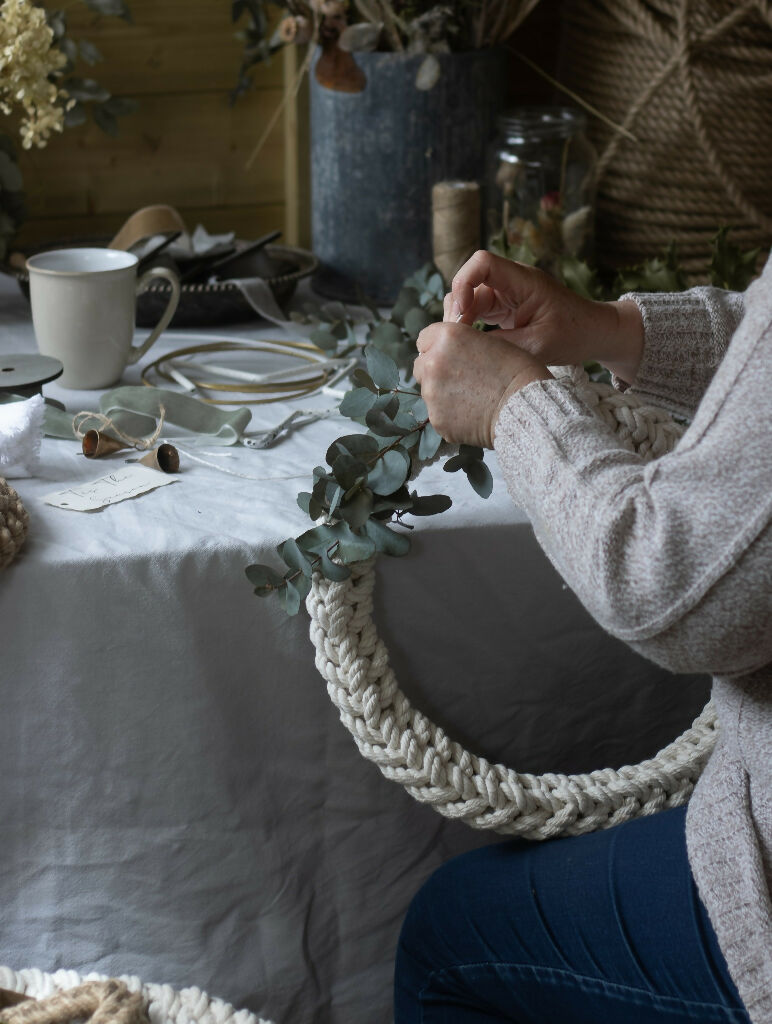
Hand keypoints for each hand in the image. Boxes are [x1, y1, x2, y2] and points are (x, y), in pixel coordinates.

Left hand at [413, 321, 551, 448]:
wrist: (525, 407)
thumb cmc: (518, 372)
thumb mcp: (491, 342)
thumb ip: (463, 344)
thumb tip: (450, 353)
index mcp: (447, 337)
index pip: (424, 339)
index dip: (438, 347)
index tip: (450, 355)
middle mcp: (433, 363)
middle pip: (421, 366)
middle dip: (436, 371)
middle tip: (462, 380)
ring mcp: (432, 393)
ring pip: (429, 391)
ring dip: (443, 393)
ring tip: (472, 399)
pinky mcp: (437, 419)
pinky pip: (439, 414)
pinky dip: (451, 415)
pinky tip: (473, 414)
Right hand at [445, 251, 643, 385]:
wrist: (594, 334)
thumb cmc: (573, 335)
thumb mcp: (535, 346)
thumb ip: (499, 345)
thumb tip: (463, 347)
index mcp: (523, 280)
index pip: (482, 262)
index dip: (464, 282)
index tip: (462, 314)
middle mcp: (512, 281)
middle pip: (470, 282)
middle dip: (458, 309)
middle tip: (458, 340)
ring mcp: (507, 293)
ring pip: (470, 299)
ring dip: (462, 320)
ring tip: (464, 346)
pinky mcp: (505, 307)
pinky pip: (478, 311)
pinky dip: (470, 327)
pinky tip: (472, 346)